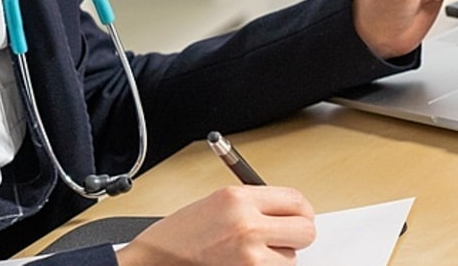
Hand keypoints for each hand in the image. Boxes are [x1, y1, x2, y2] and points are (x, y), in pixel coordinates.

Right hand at [118, 186, 314, 265]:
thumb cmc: (178, 235)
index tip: (296, 216)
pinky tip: (244, 265)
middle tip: (282, 237)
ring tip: (252, 254)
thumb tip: (288, 211)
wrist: (152, 262)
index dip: (300, 210)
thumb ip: (254, 203)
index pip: (297, 200)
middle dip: (297, 235)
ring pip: (292, 259)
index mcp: (239, 199)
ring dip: (279, 258)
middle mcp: (247, 226)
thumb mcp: (217, 202)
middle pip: (305, 230)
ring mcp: (249, 257)